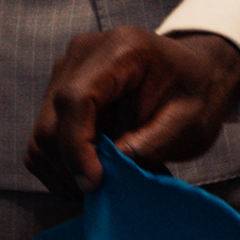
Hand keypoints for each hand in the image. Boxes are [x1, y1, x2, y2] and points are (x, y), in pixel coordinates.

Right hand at [26, 27, 239, 196]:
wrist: (197, 77)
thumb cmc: (197, 94)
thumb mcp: (188, 123)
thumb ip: (147, 146)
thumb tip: (102, 173)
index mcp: (122, 48)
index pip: (76, 98)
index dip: (77, 147)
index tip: (95, 182)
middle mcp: (84, 52)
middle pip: (52, 120)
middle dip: (72, 166)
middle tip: (105, 191)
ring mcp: (67, 70)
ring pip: (42, 135)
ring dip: (64, 170)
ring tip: (103, 183)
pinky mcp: (60, 91)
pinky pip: (44, 139)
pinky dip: (60, 166)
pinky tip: (92, 172)